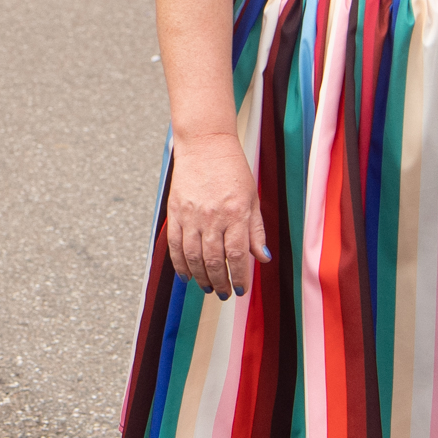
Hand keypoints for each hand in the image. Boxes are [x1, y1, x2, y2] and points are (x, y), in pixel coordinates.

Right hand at [163, 131, 265, 299]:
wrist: (205, 144)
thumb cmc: (233, 169)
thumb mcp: (252, 198)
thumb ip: (256, 230)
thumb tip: (262, 258)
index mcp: (235, 213)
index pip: (237, 255)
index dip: (239, 277)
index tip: (240, 289)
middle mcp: (213, 216)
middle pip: (214, 261)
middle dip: (220, 282)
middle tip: (224, 293)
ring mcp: (192, 215)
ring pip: (194, 257)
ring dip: (201, 278)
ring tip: (208, 287)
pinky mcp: (176, 212)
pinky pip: (176, 245)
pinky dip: (180, 264)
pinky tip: (187, 276)